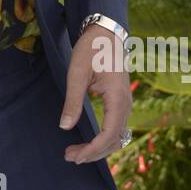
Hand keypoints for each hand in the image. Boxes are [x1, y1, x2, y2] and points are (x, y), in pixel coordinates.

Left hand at [59, 24, 130, 165]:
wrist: (105, 33)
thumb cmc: (91, 49)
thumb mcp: (77, 74)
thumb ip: (72, 101)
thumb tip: (65, 126)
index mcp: (117, 98)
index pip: (109, 134)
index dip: (92, 149)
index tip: (74, 155)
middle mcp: (126, 104)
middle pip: (114, 140)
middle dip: (93, 153)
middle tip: (69, 156)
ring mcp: (125, 104)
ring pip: (117, 136)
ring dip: (98, 148)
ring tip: (76, 152)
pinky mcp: (120, 102)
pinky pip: (116, 128)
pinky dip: (104, 139)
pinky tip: (89, 142)